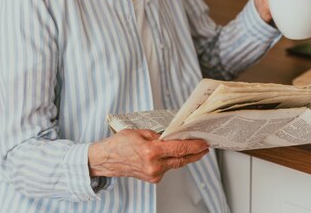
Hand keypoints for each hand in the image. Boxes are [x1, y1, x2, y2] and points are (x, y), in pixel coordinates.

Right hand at [87, 129, 208, 183]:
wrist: (106, 159)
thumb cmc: (119, 144)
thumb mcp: (139, 132)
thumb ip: (158, 136)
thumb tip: (172, 137)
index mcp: (151, 151)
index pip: (179, 149)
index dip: (194, 146)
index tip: (203, 143)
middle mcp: (153, 165)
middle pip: (181, 160)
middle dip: (195, 154)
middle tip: (204, 148)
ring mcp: (153, 174)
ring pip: (175, 164)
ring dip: (183, 157)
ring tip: (192, 149)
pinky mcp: (152, 178)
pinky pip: (167, 168)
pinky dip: (171, 161)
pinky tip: (173, 155)